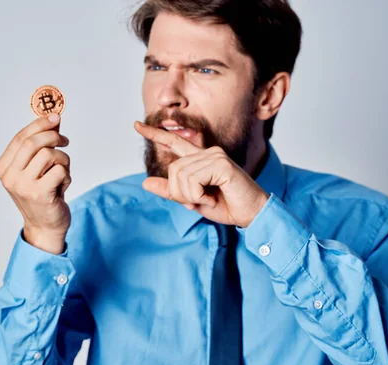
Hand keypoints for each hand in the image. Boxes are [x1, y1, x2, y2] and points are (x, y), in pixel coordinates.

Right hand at [0, 114, 70, 253]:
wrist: (45, 227)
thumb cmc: (42, 195)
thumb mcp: (35, 169)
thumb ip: (39, 146)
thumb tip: (52, 120)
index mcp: (4, 168)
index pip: (21, 138)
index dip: (39, 124)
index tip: (55, 117)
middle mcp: (10, 177)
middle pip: (33, 143)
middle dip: (53, 136)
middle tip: (65, 140)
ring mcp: (23, 186)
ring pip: (49, 155)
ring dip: (63, 160)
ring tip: (63, 172)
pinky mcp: (40, 194)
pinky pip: (60, 170)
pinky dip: (67, 175)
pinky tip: (62, 186)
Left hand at [134, 121, 269, 227]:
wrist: (251, 215)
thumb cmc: (226, 206)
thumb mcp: (192, 200)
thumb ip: (170, 191)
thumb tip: (145, 182)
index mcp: (200, 159)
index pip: (174, 142)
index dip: (154, 134)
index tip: (136, 125)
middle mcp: (208, 152)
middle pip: (173, 170)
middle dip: (180, 193)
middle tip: (198, 201)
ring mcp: (215, 156)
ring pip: (180, 176)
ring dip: (190, 196)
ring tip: (209, 199)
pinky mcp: (221, 164)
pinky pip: (192, 180)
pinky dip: (197, 195)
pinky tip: (213, 196)